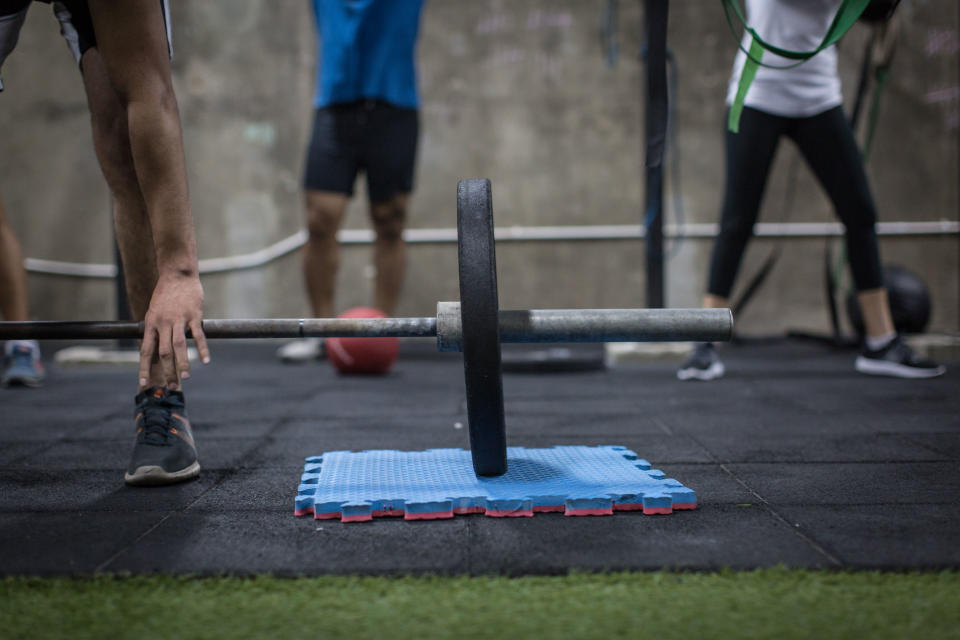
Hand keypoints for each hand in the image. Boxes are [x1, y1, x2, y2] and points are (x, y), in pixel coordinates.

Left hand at [139, 273, 209, 389]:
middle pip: (164, 352)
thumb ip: (155, 330)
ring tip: (186, 378)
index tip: (143, 382)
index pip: (146, 350)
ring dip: (182, 364)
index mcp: (151, 323)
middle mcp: (163, 323)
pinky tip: (205, 360)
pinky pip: (197, 335)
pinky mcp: (194, 315)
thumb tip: (155, 350)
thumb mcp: (154, 311)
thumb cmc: (166, 294)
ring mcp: (179, 319)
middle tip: (172, 386)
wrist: (177, 274)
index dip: (144, 367)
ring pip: (179, 346)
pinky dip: (202, 349)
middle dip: (167, 372)